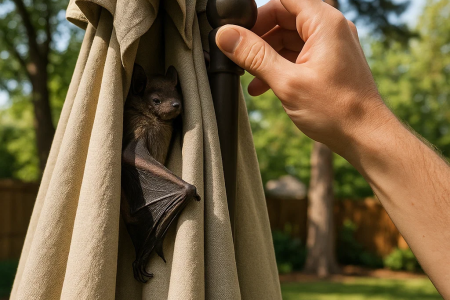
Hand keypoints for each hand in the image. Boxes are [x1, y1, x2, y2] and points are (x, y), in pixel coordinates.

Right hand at [216, 0, 393, 155]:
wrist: (365, 137)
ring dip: (266, 56)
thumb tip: (225, 36)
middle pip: (285, 17)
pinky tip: (262, 86)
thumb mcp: (287, 82)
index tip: (238, 31)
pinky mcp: (328, 64)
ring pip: (289, 38)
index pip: (284, 0)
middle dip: (259, 37)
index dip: (258, 13)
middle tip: (238, 55)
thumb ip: (254, 56)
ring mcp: (330, 47)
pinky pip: (298, 55)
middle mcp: (330, 29)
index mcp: (325, 23)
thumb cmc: (336, 110)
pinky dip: (279, 67)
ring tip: (248, 76)